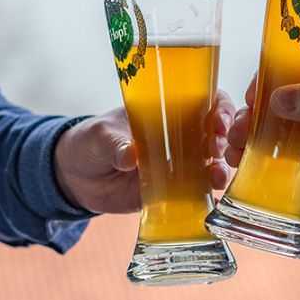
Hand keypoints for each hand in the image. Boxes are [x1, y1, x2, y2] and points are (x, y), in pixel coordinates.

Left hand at [53, 91, 235, 213]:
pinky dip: (206, 196)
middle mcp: (181, 136)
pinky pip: (196, 193)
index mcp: (168, 111)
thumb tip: (129, 157)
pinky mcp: (171, 192)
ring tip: (217, 177)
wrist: (74, 177)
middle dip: (224, 140)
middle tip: (216, 147)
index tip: (218, 120)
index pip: (207, 101)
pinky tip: (211, 198)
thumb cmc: (89, 141)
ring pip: (212, 164)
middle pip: (217, 134)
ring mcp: (179, 165)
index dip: (221, 108)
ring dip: (220, 169)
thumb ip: (114, 143)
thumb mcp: (99, 135)